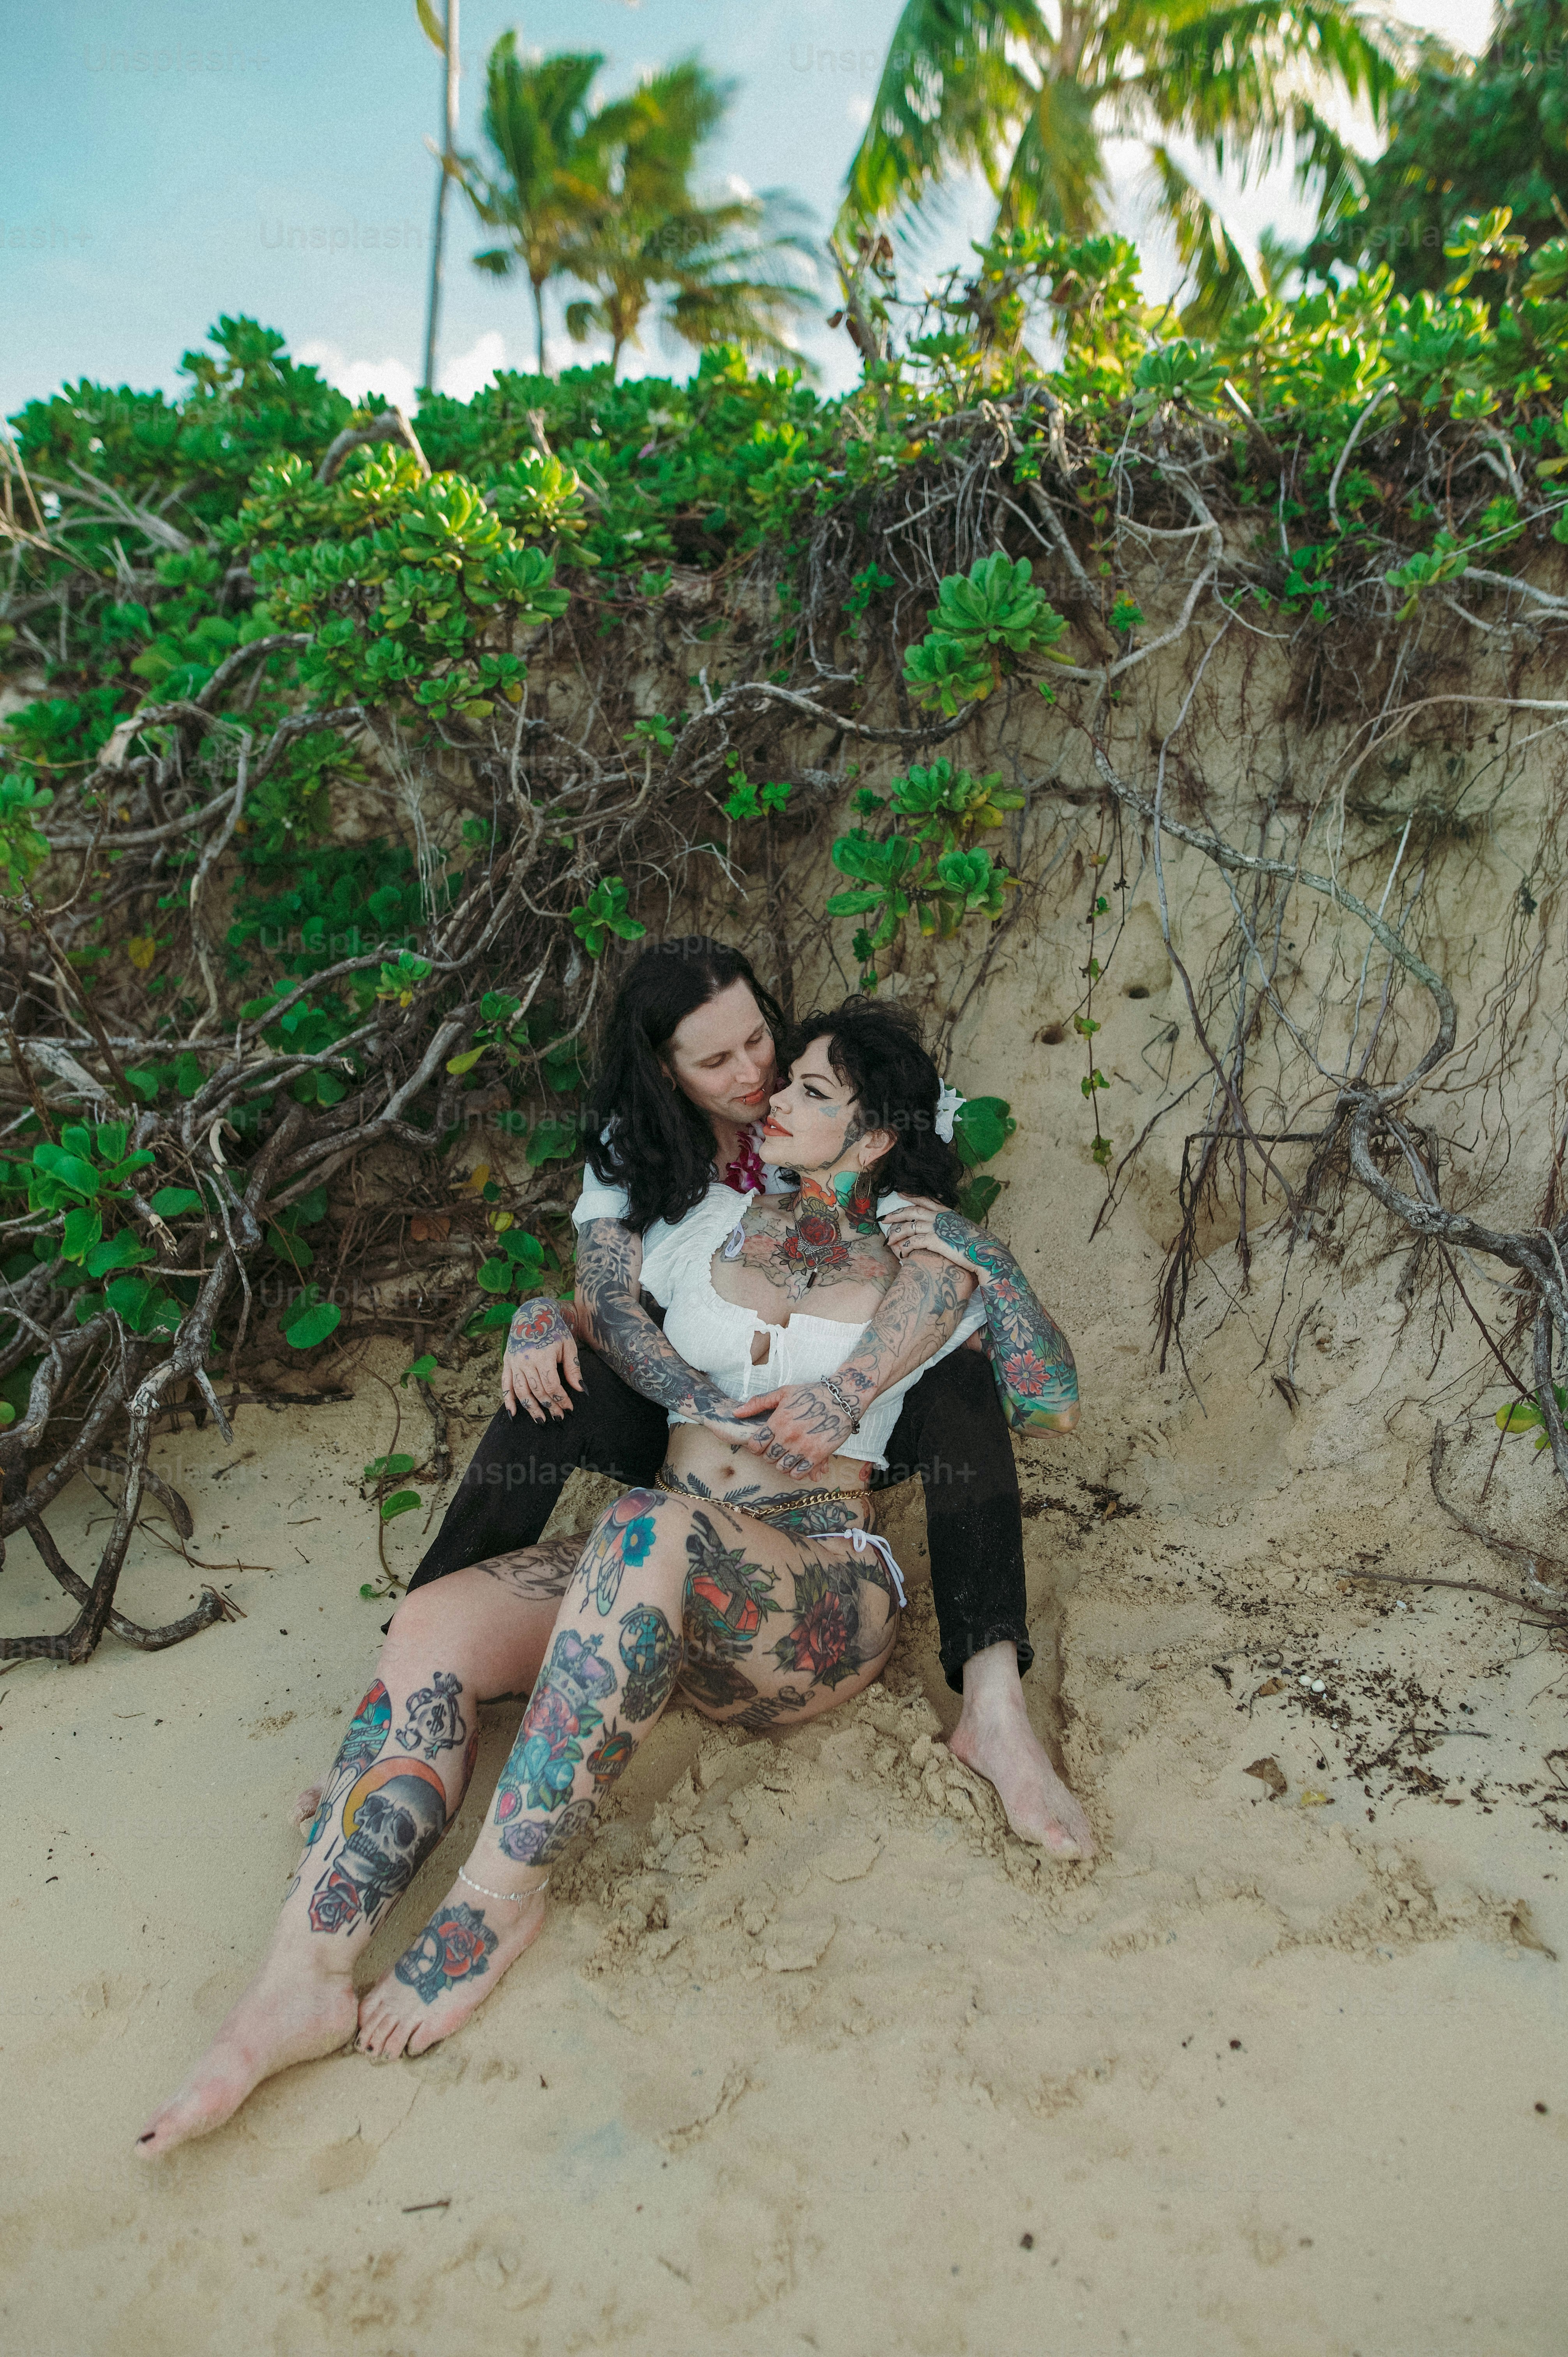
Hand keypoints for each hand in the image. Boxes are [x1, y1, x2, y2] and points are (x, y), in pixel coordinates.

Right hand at [501, 1295, 583, 1421]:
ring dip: (531, 1408)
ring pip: (521, 1392)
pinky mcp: (507, 1363)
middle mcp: (526, 1360)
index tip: (570, 1409)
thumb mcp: (568, 1345)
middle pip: (537, 1391)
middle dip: (550, 1407)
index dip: (561, 1399)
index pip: (551, 1385)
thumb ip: (573, 1368)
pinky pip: (505, 1385)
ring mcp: (514, 1362)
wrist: (533, 1314)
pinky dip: (508, 1401)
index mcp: (543, 1355)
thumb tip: (581, 1390)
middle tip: (559, 1418)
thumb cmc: (554, 1330)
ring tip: (541, 1421)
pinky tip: (514, 1414)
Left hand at [727, 1382, 868, 1480]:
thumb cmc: (812, 1393)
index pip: (755, 1445)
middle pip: (768, 1458)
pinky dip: (796, 1472)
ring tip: (787, 1456)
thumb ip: (758, 1403)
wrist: (843, 1398)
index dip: (756, 1446)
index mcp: (778, 1421)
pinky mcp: (817, 1455)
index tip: (763, 1444)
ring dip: (782, 1464)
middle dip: (769, 1455)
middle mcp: (788, 1436)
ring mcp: (803, 1447)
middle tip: (777, 1449)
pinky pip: (799, 1473)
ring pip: (782, 1468)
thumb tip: (736, 1413)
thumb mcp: (783, 1393)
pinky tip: (799, 1463)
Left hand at [880, 1194, 982, 1273]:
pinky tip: (901, 1253)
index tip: (900, 1193)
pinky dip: (905, 1247)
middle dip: (896, 1214)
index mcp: (946, 1212)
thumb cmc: (975, 1242)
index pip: (925, 1200)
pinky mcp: (934, 1241)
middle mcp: (939, 1217)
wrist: (985, 1251)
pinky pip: (913, 1242)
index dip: (911, 1196)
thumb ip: (950, 1224)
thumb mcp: (962, 1227)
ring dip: (896, 1233)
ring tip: (888, 1240)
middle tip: (883, 1218)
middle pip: (912, 1211)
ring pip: (909, 1226)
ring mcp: (936, 1227)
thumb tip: (946, 1227)